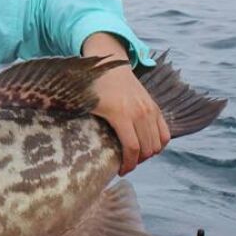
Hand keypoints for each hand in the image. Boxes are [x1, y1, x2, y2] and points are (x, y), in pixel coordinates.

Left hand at [82, 33, 169, 174]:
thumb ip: (80, 122)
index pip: (132, 148)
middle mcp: (140, 112)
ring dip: (148, 154)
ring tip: (135, 156)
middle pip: (147, 148)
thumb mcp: (84, 104)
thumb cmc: (94, 86)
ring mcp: (150, 109)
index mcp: (121, 113)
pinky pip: (166, 133)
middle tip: (125, 164)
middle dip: (137, 161)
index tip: (120, 171)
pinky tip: (147, 147)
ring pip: (158, 143)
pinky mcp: (155, 107)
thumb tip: (69, 145)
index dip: (128, 164)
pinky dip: (159, 143)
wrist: (110, 64)